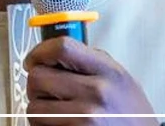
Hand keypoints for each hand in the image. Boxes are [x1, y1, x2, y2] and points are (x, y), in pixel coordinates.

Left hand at [22, 36, 158, 124]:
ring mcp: (84, 118)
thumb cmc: (130, 115)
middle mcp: (97, 92)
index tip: (33, 60)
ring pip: (33, 107)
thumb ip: (92, 63)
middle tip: (47, 92)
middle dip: (37, 86)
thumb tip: (52, 54)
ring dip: (40, 110)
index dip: (39, 52)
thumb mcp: (121, 79)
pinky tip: (61, 125)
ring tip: (57, 113)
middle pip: (38, 77)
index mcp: (108, 71)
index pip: (62, 47)